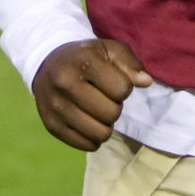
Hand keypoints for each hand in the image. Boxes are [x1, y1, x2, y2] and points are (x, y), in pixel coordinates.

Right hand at [32, 38, 152, 150]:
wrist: (48, 64)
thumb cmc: (87, 57)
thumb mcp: (109, 50)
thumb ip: (130, 63)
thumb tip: (146, 82)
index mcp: (84, 61)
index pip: (122, 88)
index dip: (125, 87)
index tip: (114, 81)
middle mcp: (66, 83)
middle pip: (111, 113)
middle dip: (115, 107)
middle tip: (106, 98)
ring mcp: (56, 106)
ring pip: (100, 133)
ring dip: (106, 124)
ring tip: (98, 110)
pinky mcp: (51, 126)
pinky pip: (86, 145)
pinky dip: (94, 137)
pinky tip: (89, 122)